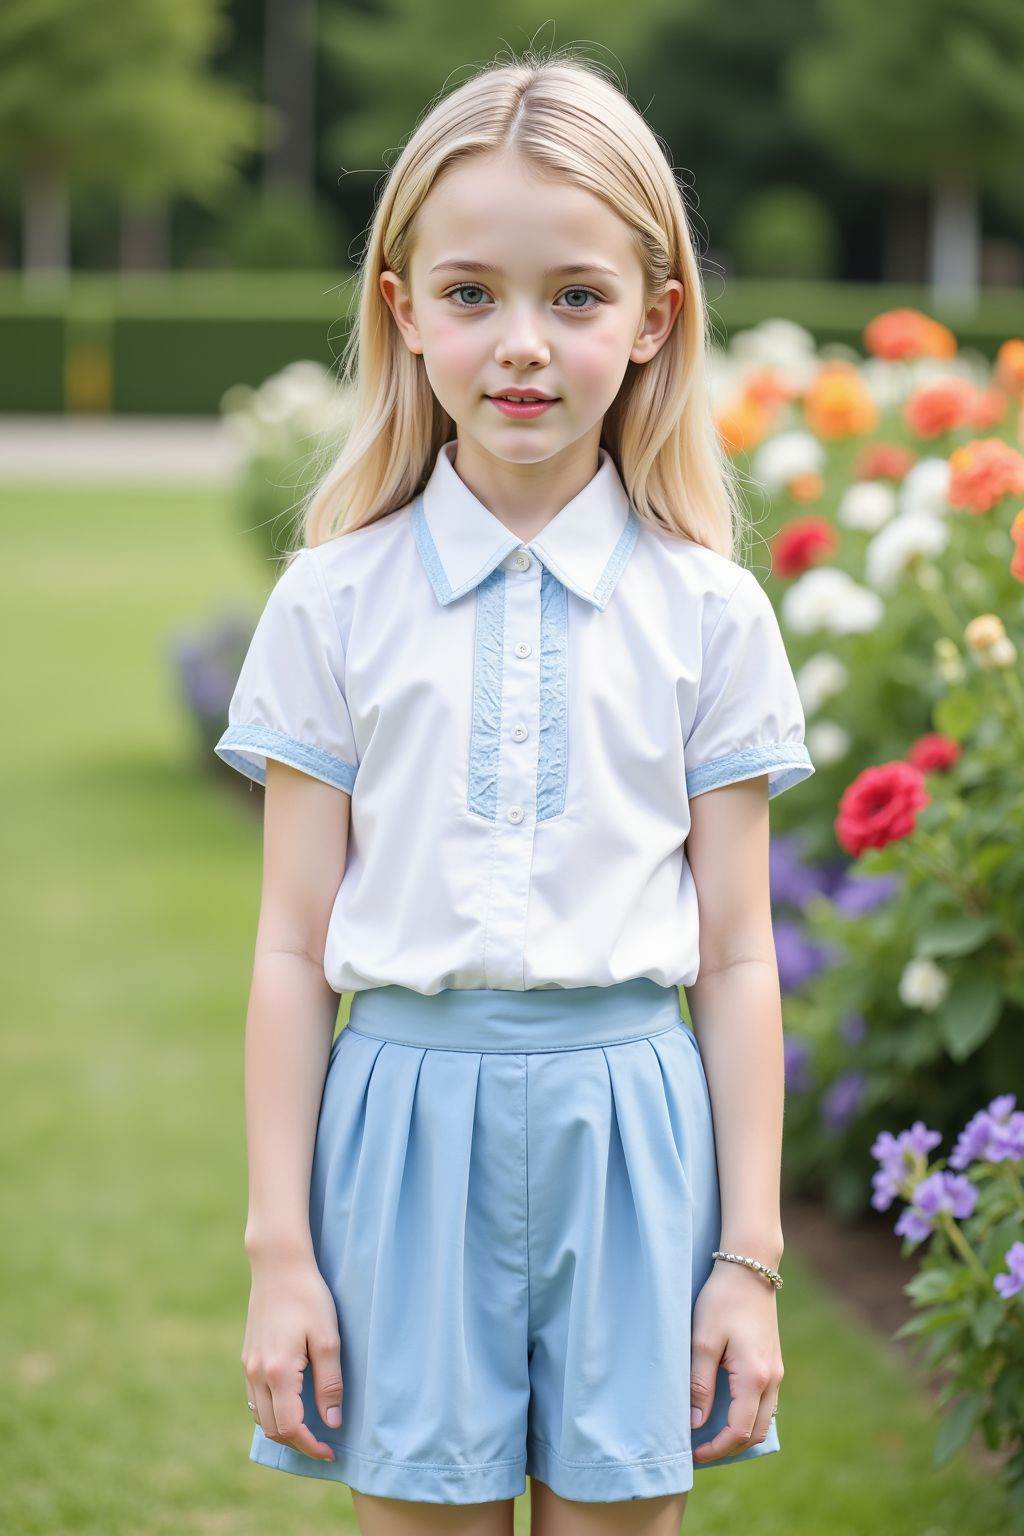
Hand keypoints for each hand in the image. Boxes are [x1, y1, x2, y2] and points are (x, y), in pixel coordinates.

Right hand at [241, 1251, 342, 1461]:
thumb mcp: (328, 1338)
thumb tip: (333, 1421)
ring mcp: (248, 1366)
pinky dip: (272, 1410)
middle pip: (272, 1428)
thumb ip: (330, 1383)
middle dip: (298, 1442)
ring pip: (260, 1416)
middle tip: (324, 1442)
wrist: (278, 1266)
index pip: (290, 1427)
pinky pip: (255, 1398)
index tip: (330, 1450)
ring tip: (310, 1425)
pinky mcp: (247, 1356)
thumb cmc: (308, 1297)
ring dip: (283, 1428)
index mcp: (278, 1372)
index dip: (310, 1445)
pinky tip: (292, 1402)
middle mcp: (257, 1374)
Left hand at [689, 1261, 782, 1463]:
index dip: (716, 1448)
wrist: (749, 1268)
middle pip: (755, 1432)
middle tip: (700, 1448)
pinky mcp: (773, 1362)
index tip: (693, 1453)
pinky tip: (725, 1409)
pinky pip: (765, 1402)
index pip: (739, 1430)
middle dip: (729, 1447)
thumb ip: (699, 1384)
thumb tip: (696, 1423)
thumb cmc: (721, 1301)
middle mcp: (772, 1379)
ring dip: (740, 1432)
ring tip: (709, 1432)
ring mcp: (776, 1371)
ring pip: (763, 1419)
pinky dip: (748, 1415)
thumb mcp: (702, 1340)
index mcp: (754, 1377)